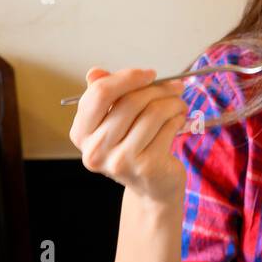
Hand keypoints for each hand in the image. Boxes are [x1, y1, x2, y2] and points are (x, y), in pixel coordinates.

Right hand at [69, 66, 188, 202]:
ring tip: (179, 104)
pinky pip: (167, 128)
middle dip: (157, 89)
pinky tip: (179, 120)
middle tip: (174, 87)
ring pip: (152, 113)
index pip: (99, 94)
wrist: (153, 189)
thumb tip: (95, 72)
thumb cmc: (135, 150)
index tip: (148, 74)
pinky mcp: (147, 167)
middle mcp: (96, 150)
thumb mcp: (115, 122)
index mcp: (81, 134)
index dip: (126, 78)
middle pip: (129, 102)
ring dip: (172, 102)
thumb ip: (105, 97)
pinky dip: (178, 118)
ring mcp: (121, 161)